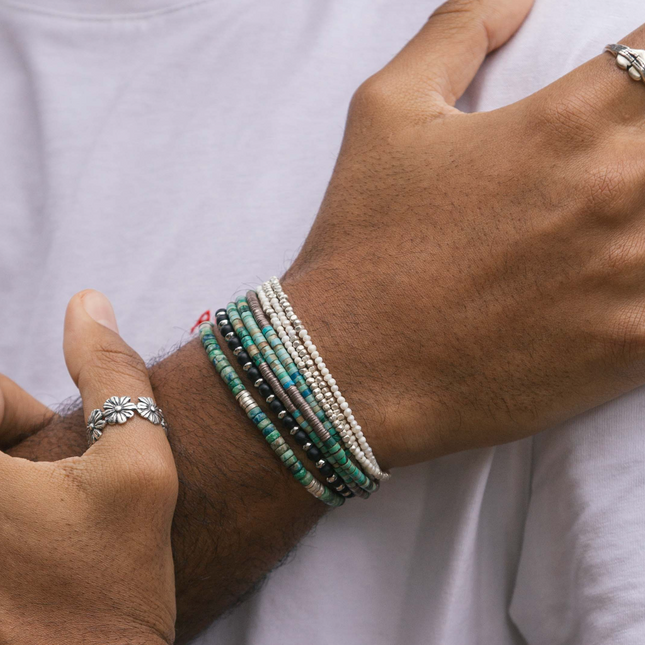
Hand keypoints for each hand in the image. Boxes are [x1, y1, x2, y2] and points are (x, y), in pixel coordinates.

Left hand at [0, 290, 176, 644]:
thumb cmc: (112, 584)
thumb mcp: (140, 467)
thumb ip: (116, 375)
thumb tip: (89, 303)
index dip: (19, 413)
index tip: (48, 455)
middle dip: (10, 442)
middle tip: (47, 488)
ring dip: (12, 474)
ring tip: (41, 524)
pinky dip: (9, 504)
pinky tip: (26, 545)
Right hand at [285, 0, 644, 466]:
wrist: (352, 366)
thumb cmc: (362, 243)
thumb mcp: (386, 111)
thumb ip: (459, 30)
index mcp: (565, 123)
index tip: (640, 83)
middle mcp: (615, 190)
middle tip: (621, 160)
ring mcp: (634, 275)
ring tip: (621, 211)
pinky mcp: (633, 346)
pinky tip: (626, 271)